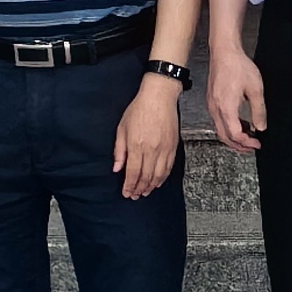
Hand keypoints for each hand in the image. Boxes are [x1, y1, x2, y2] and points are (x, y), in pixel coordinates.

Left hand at [114, 77, 181, 198]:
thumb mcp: (122, 128)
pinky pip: (169, 167)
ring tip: (145, 192)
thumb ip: (119, 150)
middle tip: (135, 195)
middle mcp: (151, 150)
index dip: (129, 186)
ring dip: (151, 186)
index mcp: (136, 145)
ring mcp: (164, 149)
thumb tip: (117, 168)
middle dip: (139, 189)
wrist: (159, 96)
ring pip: (158, 175)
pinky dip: (163, 178)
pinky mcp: (173, 146)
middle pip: (146, 177)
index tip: (126, 193)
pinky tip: (158, 182)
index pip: (132, 173)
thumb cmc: (139, 108)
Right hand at [207, 51, 265, 151]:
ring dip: (233, 137)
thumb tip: (261, 127)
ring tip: (248, 136)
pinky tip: (240, 123)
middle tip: (252, 147)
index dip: (247, 143)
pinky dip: (229, 126)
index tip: (257, 144)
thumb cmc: (238, 66)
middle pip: (224, 136)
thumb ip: (259, 110)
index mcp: (226, 108)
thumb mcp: (255, 89)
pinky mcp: (211, 100)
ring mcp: (211, 105)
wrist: (224, 52)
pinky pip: (218, 120)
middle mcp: (216, 109)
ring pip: (220, 129)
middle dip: (239, 145)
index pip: (235, 135)